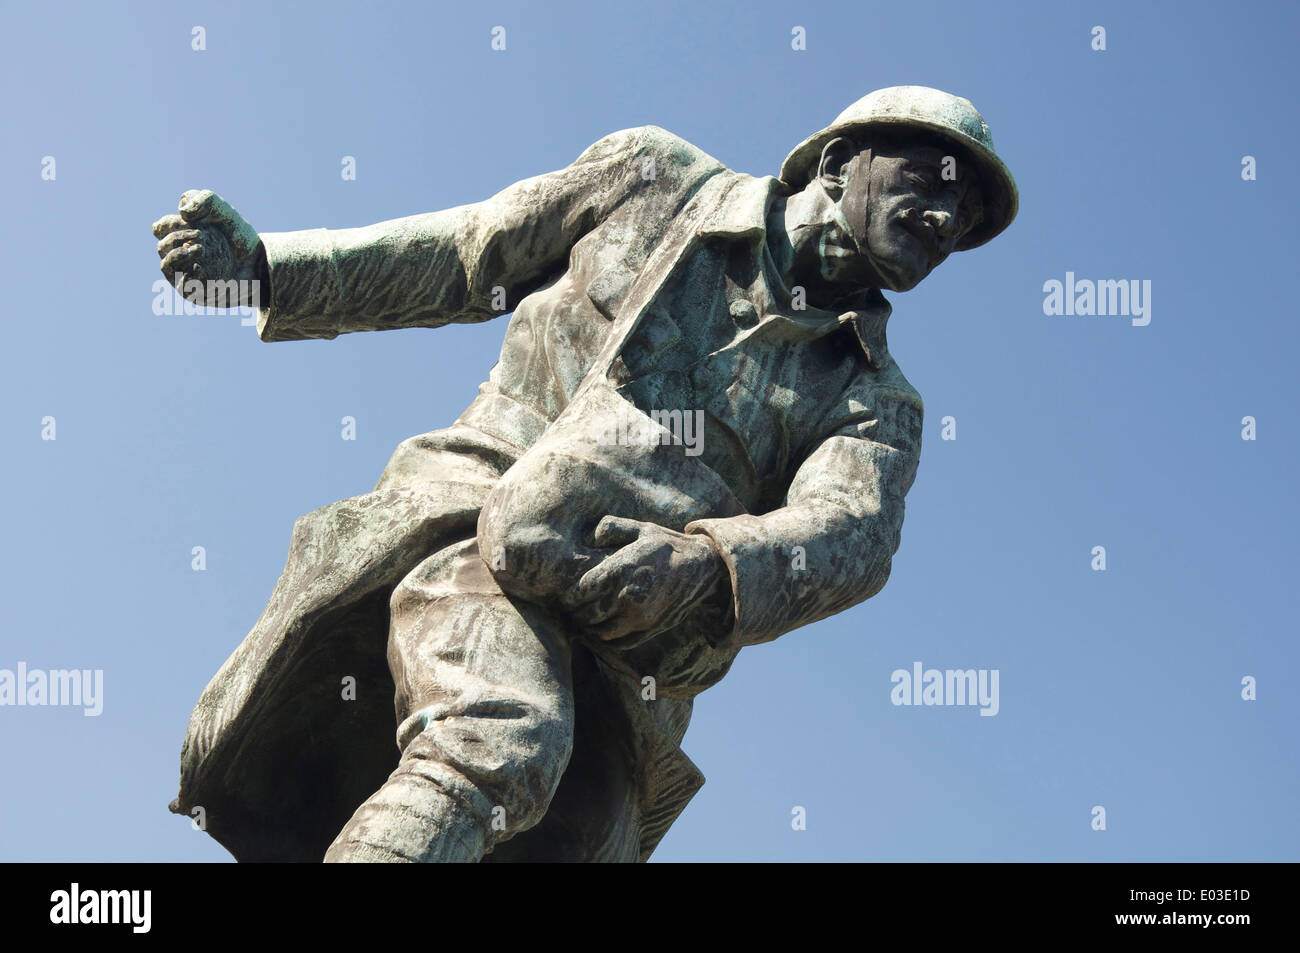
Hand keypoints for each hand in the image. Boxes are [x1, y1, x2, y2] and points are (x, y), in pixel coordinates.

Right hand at [152, 190, 263, 306]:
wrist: (260, 263)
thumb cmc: (237, 237)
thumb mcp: (224, 211)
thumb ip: (204, 199)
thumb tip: (182, 211)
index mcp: (179, 237)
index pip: (160, 228)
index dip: (171, 223)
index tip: (192, 220)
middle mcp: (178, 256)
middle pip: (162, 246)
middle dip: (179, 237)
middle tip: (203, 235)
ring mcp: (185, 276)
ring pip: (166, 266)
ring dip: (179, 255)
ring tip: (201, 249)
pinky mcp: (196, 293)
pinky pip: (182, 287)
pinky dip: (191, 276)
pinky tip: (202, 268)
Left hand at [568, 516, 728, 641]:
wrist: (703, 566)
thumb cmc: (668, 544)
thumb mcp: (640, 528)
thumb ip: (610, 528)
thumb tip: (588, 538)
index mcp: (619, 570)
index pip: (579, 593)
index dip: (569, 596)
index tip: (567, 594)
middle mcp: (626, 596)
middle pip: (586, 615)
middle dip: (576, 613)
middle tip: (573, 608)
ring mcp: (639, 616)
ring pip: (601, 632)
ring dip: (590, 628)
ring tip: (586, 620)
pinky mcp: (650, 628)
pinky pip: (620, 643)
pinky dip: (608, 640)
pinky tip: (604, 630)